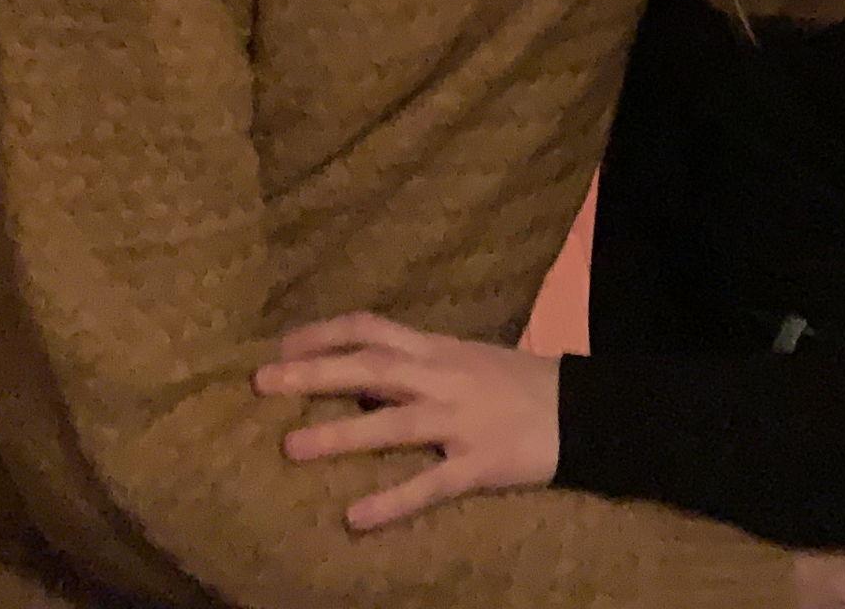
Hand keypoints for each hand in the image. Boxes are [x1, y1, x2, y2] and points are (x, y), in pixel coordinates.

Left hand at [254, 312, 559, 530]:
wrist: (581, 409)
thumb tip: (359, 376)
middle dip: (315, 373)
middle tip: (263, 382)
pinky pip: (431, 484)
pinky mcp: (480, 463)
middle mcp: (444, 377)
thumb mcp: (465, 358)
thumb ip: (418, 364)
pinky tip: (356, 517)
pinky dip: (392, 500)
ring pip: (394, 425)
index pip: (372, 328)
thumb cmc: (516, 382)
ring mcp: (461, 420)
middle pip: (371, 368)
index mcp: (438, 349)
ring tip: (292, 446)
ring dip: (341, 435)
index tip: (280, 345)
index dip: (324, 333)